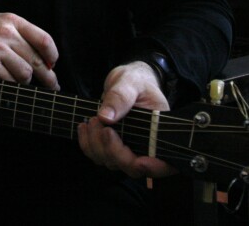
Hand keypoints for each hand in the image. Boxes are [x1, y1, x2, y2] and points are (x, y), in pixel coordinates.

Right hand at [0, 13, 59, 89]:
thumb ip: (17, 36)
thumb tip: (43, 58)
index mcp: (10, 20)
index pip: (43, 39)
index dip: (52, 55)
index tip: (52, 65)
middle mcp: (6, 32)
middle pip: (37, 59)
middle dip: (47, 76)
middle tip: (53, 86)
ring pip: (26, 73)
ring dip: (24, 81)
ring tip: (18, 81)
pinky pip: (11, 80)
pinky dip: (10, 84)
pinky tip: (4, 81)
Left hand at [77, 61, 174, 177]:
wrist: (126, 81)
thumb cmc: (135, 80)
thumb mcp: (130, 81)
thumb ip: (120, 96)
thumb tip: (106, 117)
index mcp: (160, 131)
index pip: (165, 164)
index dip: (154, 169)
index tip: (140, 162)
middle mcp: (147, 145)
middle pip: (132, 167)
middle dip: (112, 150)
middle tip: (99, 121)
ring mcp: (129, 148)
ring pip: (112, 163)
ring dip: (96, 145)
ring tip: (91, 119)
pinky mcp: (112, 146)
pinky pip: (98, 156)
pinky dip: (87, 144)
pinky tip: (84, 126)